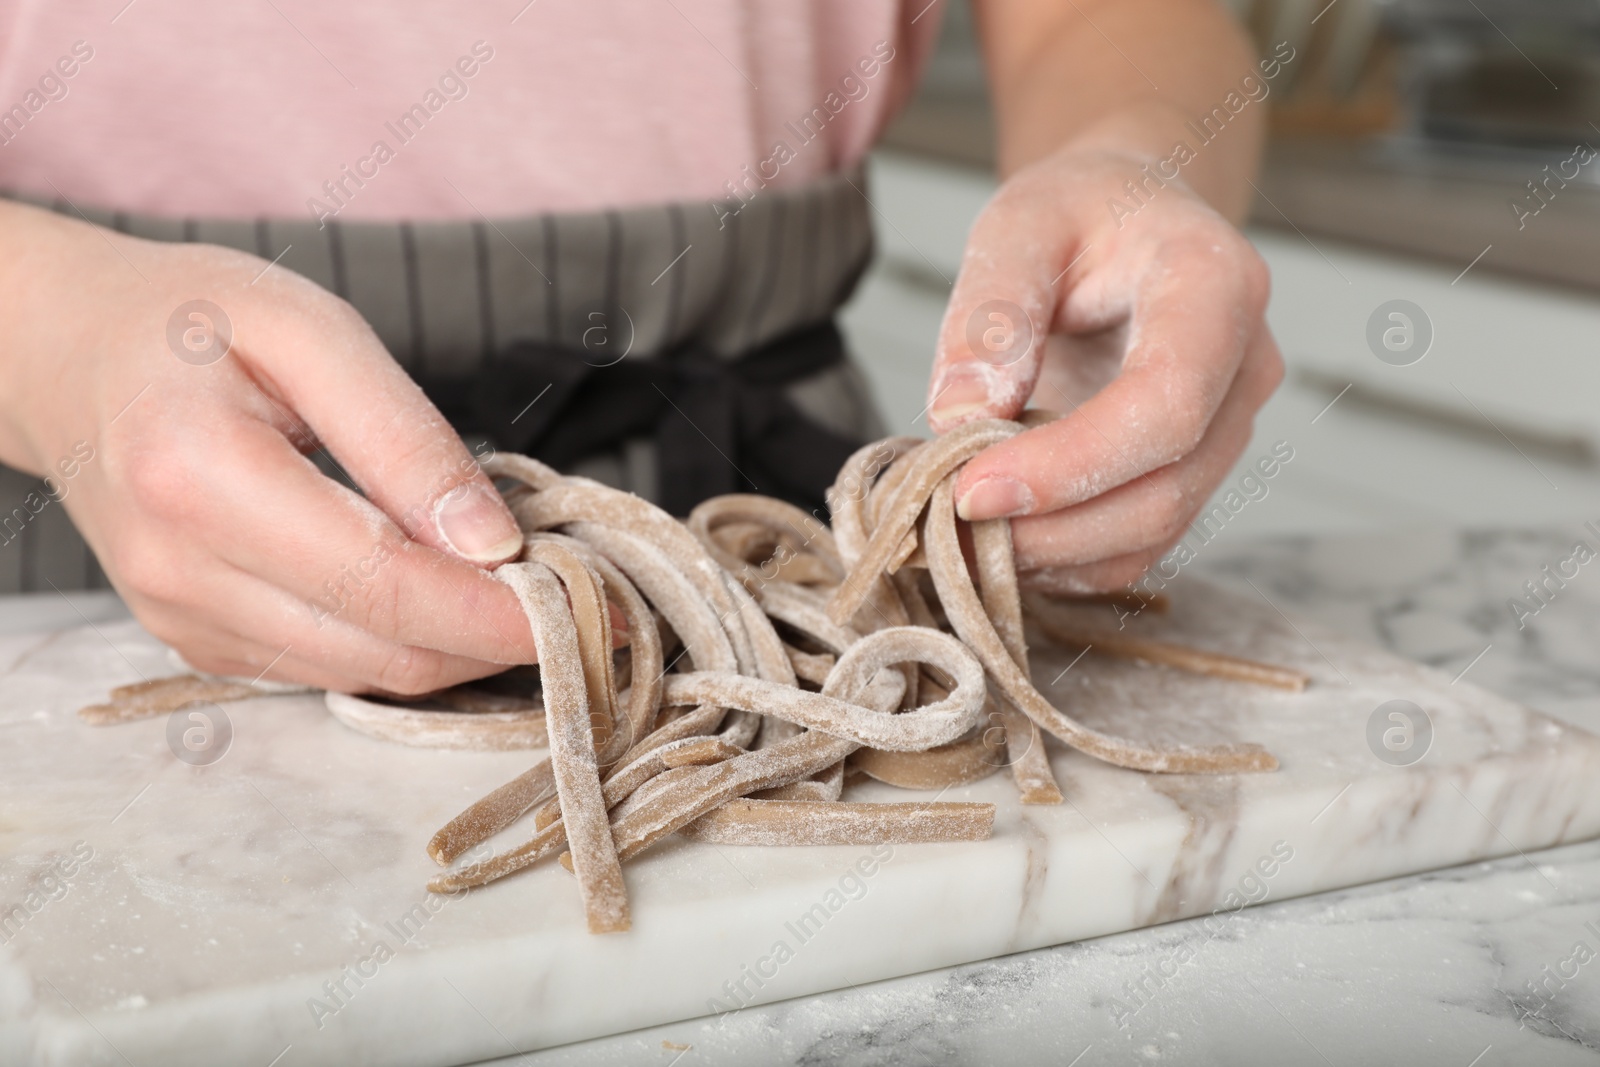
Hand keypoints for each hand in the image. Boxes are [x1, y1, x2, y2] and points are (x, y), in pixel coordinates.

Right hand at [0, 202, 538, 692]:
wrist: (69, 355)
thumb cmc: (194, 320)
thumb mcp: (313, 330)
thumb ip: (406, 438)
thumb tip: (493, 543)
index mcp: (202, 480)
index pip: (389, 587)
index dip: (503, 612)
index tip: (599, 606)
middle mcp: (180, 574)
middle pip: (385, 651)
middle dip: (500, 637)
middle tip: (585, 598)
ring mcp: (182, 620)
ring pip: (365, 676)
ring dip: (461, 647)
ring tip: (529, 591)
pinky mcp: (196, 640)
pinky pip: (328, 668)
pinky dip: (405, 643)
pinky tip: (447, 593)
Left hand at [926, 146, 1282, 593]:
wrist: (1128, 221)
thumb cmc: (1079, 214)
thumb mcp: (1017, 224)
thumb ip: (991, 312)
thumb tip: (963, 416)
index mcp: (1216, 285)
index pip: (1166, 403)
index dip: (1070, 465)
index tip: (971, 489)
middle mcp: (1245, 367)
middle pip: (1166, 487)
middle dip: (1051, 525)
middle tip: (947, 524)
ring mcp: (1228, 429)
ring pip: (1154, 530)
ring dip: (1052, 552)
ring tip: (963, 536)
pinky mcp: (1194, 472)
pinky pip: (1138, 545)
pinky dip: (1065, 559)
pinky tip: (1001, 536)